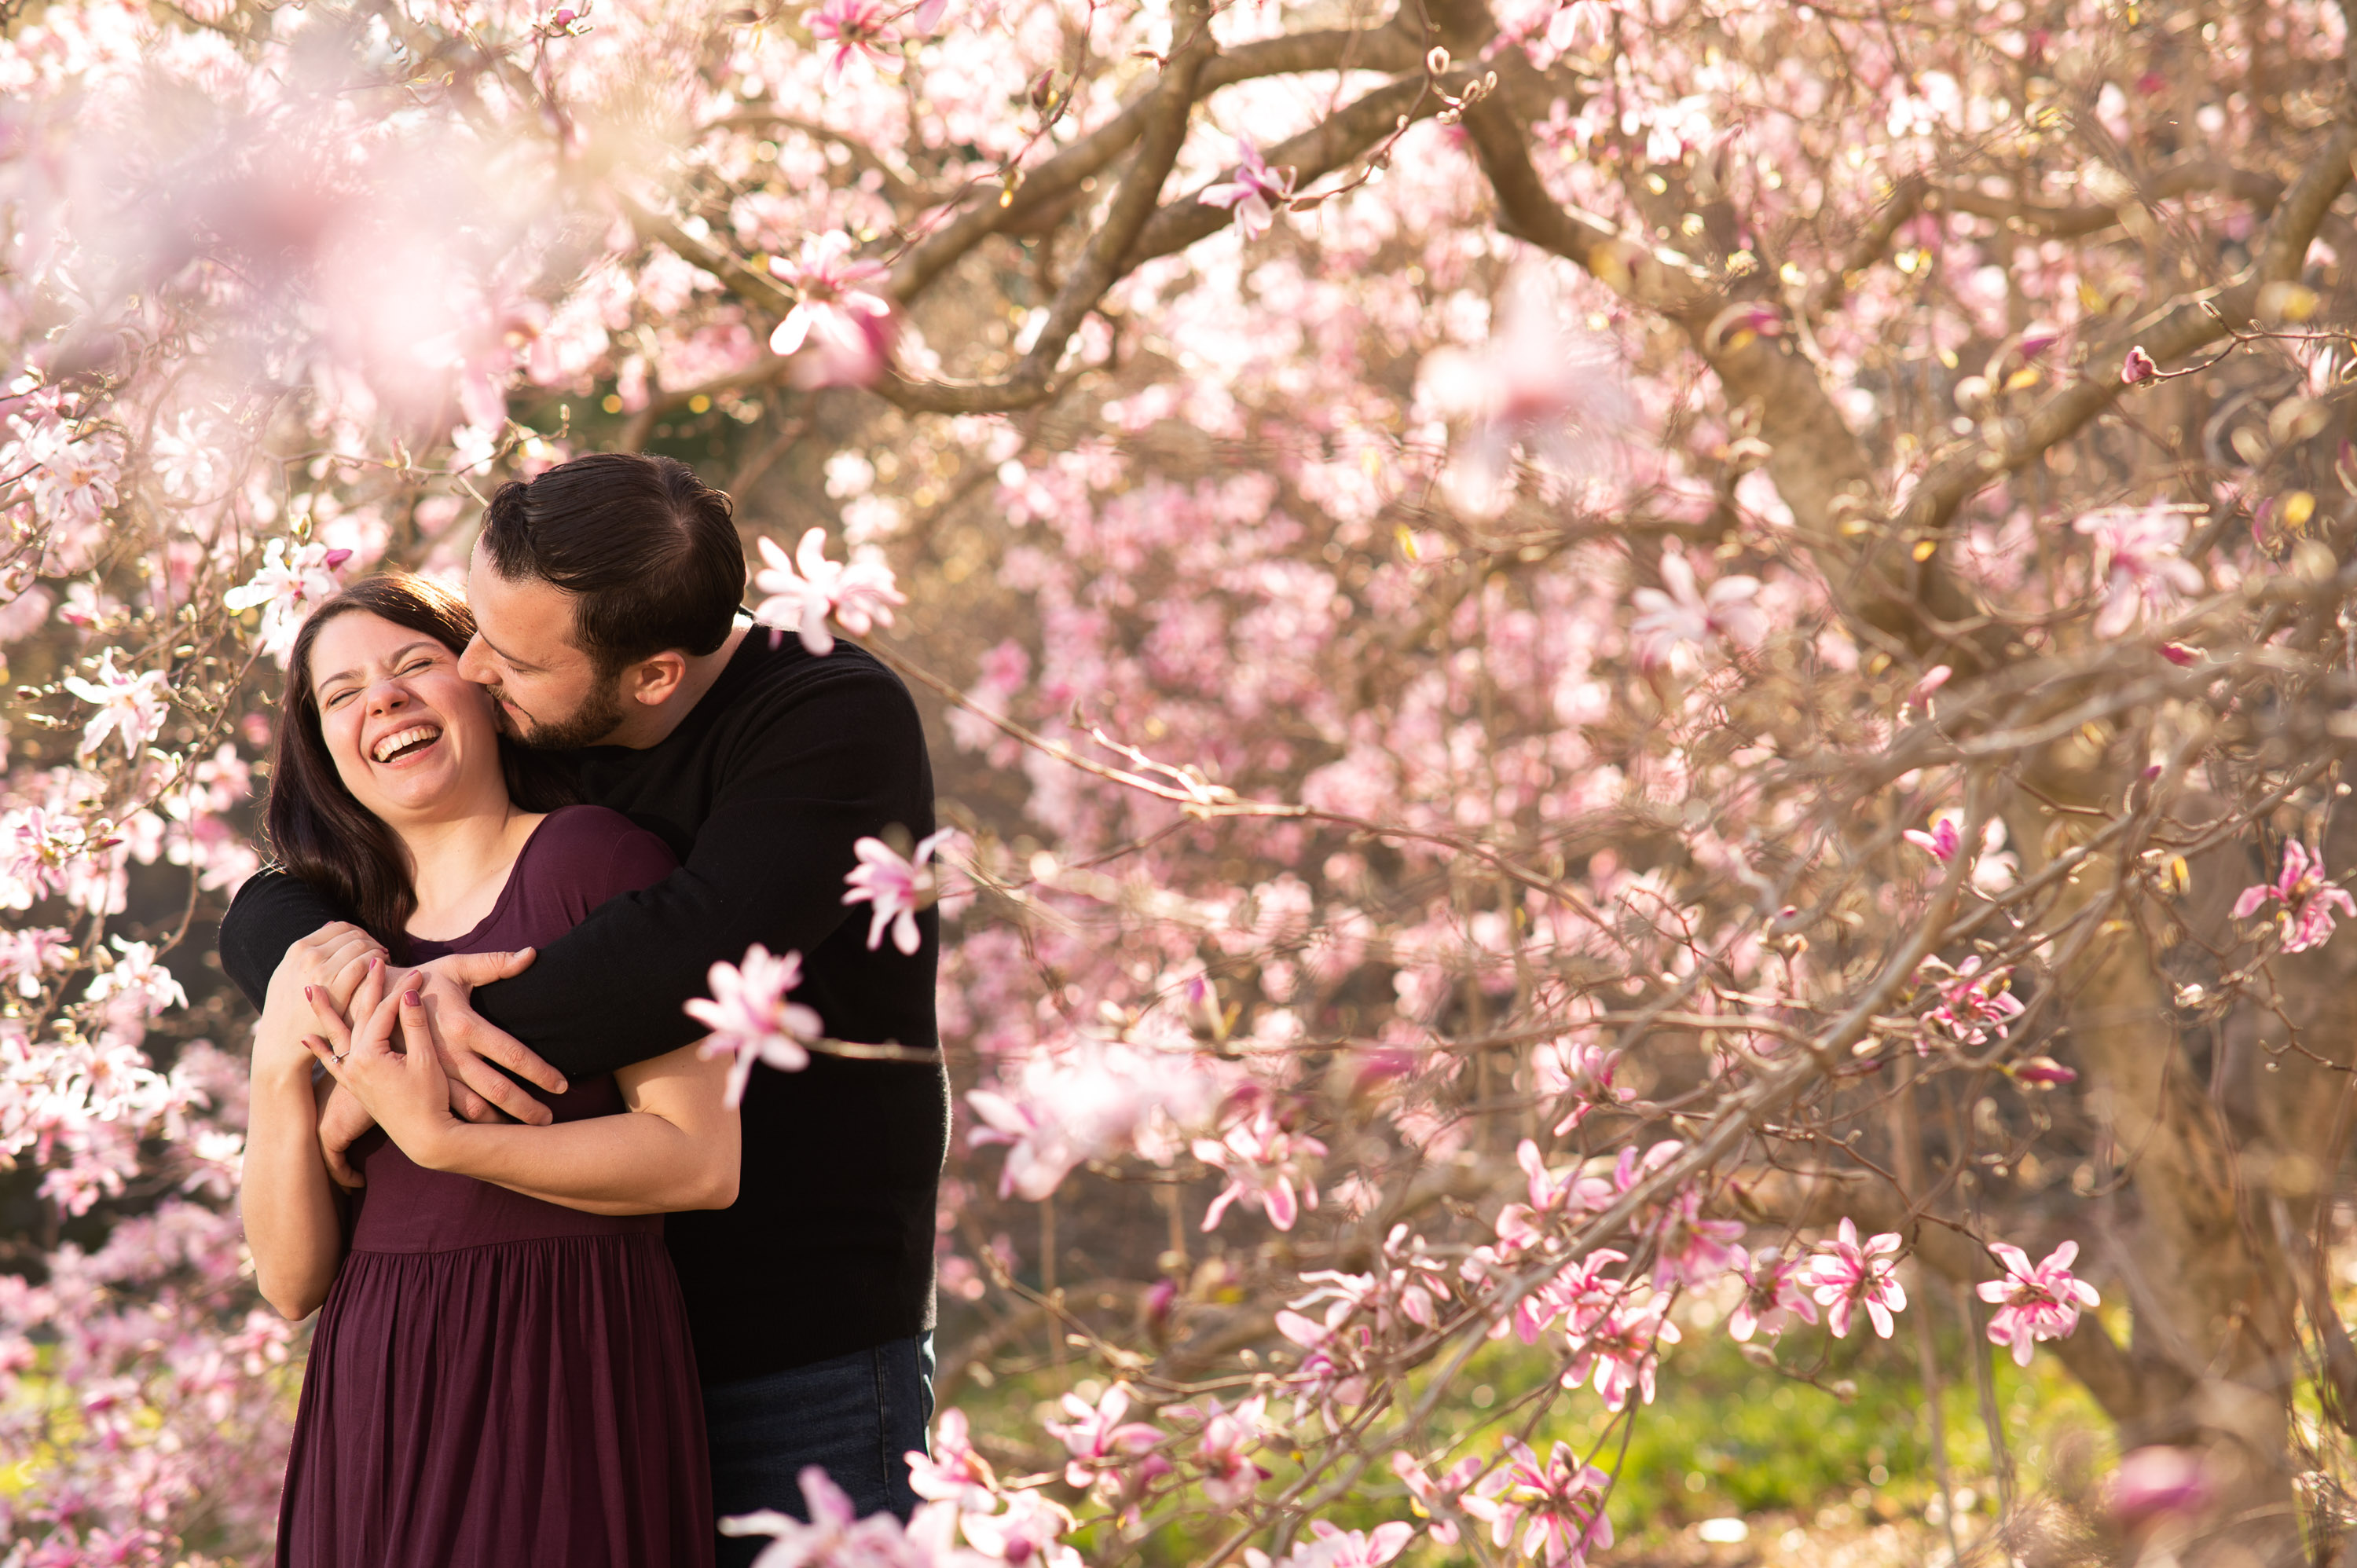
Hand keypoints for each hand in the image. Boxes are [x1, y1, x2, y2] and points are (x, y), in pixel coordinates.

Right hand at [258, 922, 382, 1074]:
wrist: (282, 1042)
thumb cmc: (290, 1009)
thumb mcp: (288, 973)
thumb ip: (308, 949)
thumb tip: (331, 925)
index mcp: (299, 949)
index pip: (341, 927)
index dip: (360, 933)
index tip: (368, 945)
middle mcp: (309, 956)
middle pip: (354, 935)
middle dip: (371, 942)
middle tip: (381, 953)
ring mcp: (321, 972)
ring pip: (361, 947)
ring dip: (378, 951)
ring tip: (385, 962)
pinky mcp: (335, 989)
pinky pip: (364, 965)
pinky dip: (378, 963)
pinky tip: (383, 971)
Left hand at [304, 964, 459, 1167]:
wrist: (424, 1136)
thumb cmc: (430, 1100)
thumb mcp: (426, 1061)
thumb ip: (414, 1025)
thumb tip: (407, 993)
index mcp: (371, 1055)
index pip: (384, 1012)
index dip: (401, 990)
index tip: (417, 972)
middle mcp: (354, 1063)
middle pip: (357, 1016)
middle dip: (365, 987)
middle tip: (371, 960)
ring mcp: (352, 1074)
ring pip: (337, 1035)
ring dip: (325, 1012)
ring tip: (310, 988)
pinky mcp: (355, 1085)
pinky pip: (331, 1063)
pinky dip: (319, 1049)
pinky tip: (307, 1037)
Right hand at [306, 948, 558, 1124]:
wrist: (372, 1001)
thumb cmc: (425, 980)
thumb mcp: (457, 967)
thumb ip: (495, 963)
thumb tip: (532, 954)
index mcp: (464, 1025)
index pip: (512, 1053)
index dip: (540, 1071)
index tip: (561, 1084)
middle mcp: (449, 1054)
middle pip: (497, 1089)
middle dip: (526, 1108)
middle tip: (549, 1122)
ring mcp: (433, 1074)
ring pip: (472, 1109)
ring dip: (500, 1124)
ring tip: (528, 1133)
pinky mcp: (421, 1083)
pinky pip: (450, 1111)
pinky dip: (472, 1126)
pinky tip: (491, 1134)